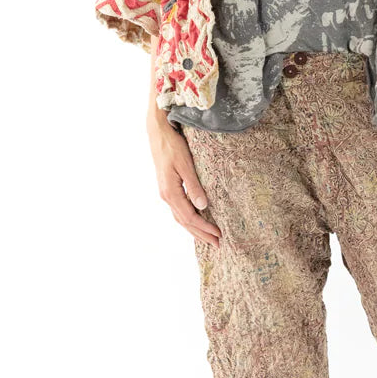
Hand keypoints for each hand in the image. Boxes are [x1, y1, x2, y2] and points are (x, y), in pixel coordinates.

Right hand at [146, 114, 221, 249]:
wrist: (158, 133)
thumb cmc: (173, 146)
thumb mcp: (186, 165)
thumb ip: (194, 186)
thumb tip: (202, 207)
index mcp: (170, 193)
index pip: (190, 217)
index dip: (204, 227)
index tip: (219, 235)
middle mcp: (166, 196)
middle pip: (184, 222)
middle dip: (201, 234)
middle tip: (217, 244)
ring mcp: (165, 193)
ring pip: (180, 218)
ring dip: (195, 229)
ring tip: (208, 238)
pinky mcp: (168, 188)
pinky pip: (179, 210)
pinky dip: (188, 220)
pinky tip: (196, 221)